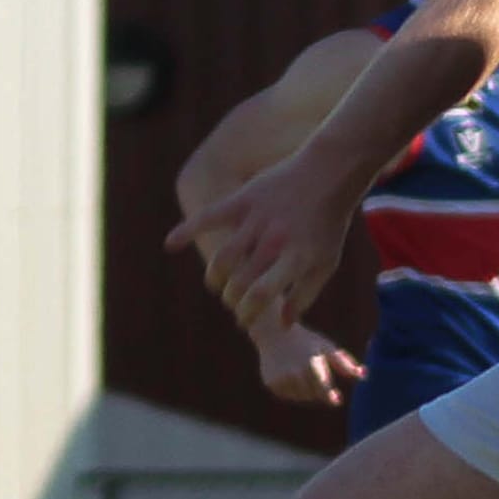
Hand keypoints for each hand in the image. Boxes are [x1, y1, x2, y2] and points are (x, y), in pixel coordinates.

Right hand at [167, 149, 358, 331]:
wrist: (328, 173)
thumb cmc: (327, 224)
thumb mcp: (325, 263)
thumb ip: (305, 296)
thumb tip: (283, 325)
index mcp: (296, 259)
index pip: (260, 295)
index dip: (247, 313)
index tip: (246, 318)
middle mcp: (274, 240)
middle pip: (238, 282)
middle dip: (231, 299)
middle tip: (233, 301)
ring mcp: (257, 219)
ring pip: (222, 258)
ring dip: (214, 278)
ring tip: (218, 283)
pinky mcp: (243, 200)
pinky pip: (209, 216)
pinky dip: (186, 230)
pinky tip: (170, 245)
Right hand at [253, 318, 362, 408]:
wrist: (274, 333)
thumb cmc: (306, 340)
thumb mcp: (326, 347)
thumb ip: (344, 363)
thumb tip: (363, 376)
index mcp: (311, 363)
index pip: (323, 387)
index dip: (330, 396)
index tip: (336, 401)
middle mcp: (295, 373)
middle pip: (313, 395)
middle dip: (318, 390)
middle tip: (314, 374)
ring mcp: (281, 379)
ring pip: (301, 397)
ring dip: (305, 391)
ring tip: (301, 372)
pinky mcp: (271, 384)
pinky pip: (287, 395)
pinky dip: (292, 390)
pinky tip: (289, 375)